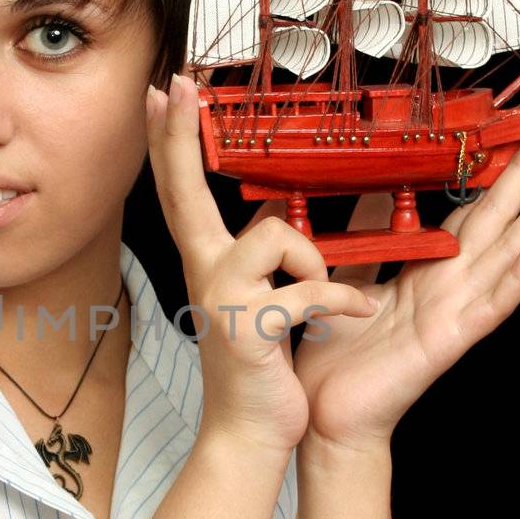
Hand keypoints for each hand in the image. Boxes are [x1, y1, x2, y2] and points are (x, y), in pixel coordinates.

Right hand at [145, 73, 378, 452]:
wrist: (250, 431)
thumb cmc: (258, 365)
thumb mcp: (263, 296)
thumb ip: (268, 251)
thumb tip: (283, 202)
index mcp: (209, 261)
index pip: (182, 189)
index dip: (171, 140)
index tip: (164, 90)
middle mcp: (204, 272)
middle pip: (184, 191)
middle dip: (178, 136)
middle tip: (172, 87)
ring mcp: (222, 299)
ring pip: (277, 235)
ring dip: (314, 264)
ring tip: (318, 300)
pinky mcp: (251, 328)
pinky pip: (312, 292)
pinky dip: (343, 305)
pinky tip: (356, 317)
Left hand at [291, 121, 519, 450]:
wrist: (325, 417)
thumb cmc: (337, 360)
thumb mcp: (347, 279)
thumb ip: (370, 237)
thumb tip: (379, 189)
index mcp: (427, 274)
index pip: (470, 213)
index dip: (493, 175)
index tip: (515, 134)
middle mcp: (450, 289)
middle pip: (499, 222)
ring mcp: (456, 315)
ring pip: (508, 255)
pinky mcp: (451, 342)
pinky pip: (492, 305)